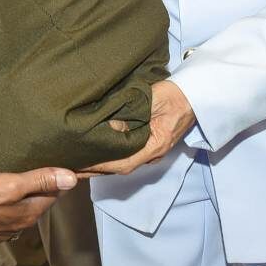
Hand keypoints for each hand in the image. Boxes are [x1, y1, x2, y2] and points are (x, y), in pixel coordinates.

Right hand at [0, 167, 76, 243]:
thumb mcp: (13, 184)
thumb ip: (41, 180)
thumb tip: (71, 179)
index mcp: (30, 213)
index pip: (53, 195)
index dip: (57, 182)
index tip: (59, 169)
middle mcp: (20, 225)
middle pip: (37, 204)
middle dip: (39, 190)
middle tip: (38, 172)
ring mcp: (3, 231)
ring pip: (20, 211)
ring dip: (22, 200)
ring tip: (17, 184)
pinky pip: (4, 218)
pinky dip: (6, 208)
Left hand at [78, 80, 195, 176]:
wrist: (194, 96)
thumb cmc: (174, 95)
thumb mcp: (152, 100)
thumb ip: (132, 112)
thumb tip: (111, 125)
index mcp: (155, 145)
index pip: (124, 162)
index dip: (101, 165)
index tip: (81, 164)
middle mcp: (152, 153)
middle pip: (120, 167)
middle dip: (95, 170)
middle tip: (70, 168)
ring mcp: (151, 151)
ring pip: (122, 163)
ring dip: (100, 165)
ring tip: (77, 163)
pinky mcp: (149, 145)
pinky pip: (126, 155)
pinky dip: (109, 157)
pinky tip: (96, 154)